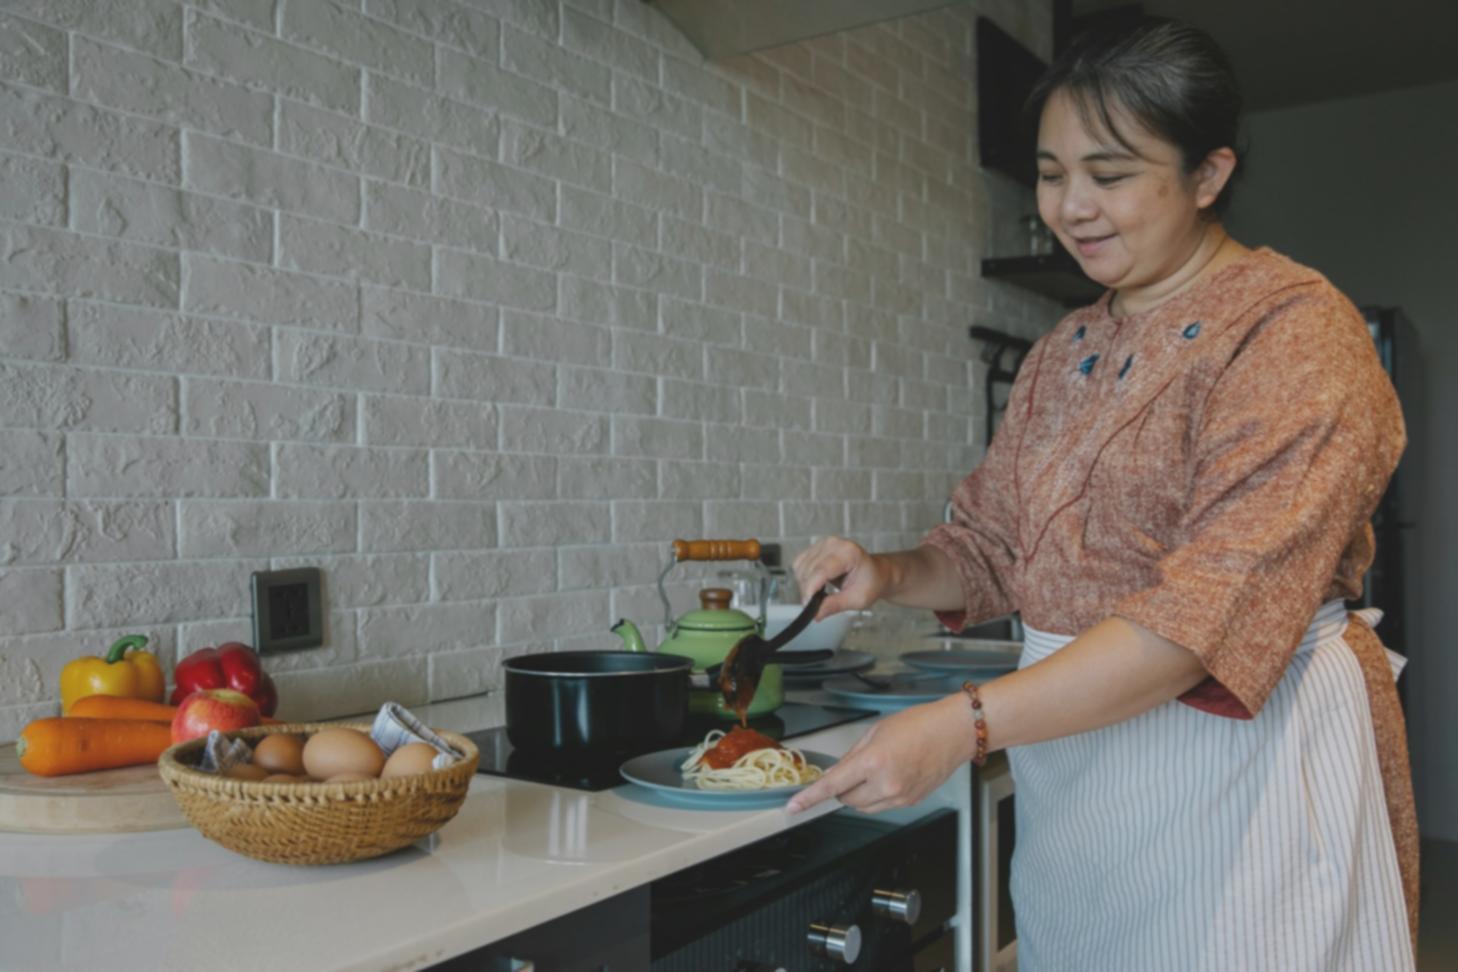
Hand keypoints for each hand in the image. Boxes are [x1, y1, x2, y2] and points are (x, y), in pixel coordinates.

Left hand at [786, 694, 976, 813]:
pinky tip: (891, 775)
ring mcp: (900, 797)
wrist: (953, 733)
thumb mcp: (876, 732)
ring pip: (864, 807)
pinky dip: (878, 795)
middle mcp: (886, 784)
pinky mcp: (910, 802)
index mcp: (873, 762)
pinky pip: (883, 806)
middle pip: (847, 800)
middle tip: (854, 768)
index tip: (794, 805)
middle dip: (843, 788)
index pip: (833, 785)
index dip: (810, 797)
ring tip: (876, 770)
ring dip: (859, 794)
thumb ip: (852, 756)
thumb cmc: (919, 724)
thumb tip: (836, 773)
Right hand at [793, 537, 889, 620]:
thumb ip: (835, 605)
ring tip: (820, 593)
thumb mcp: (858, 599)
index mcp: (848, 553)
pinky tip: (817, 583)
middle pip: (808, 570)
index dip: (810, 590)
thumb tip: (814, 614)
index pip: (821, 571)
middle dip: (808, 591)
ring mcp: (824, 543)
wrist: (876, 572)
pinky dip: (803, 577)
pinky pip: (799, 563)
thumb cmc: (871, 583)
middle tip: (817, 605)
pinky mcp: (816, 547)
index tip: (807, 606)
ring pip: (800, 567)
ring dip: (805, 584)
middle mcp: (834, 544)